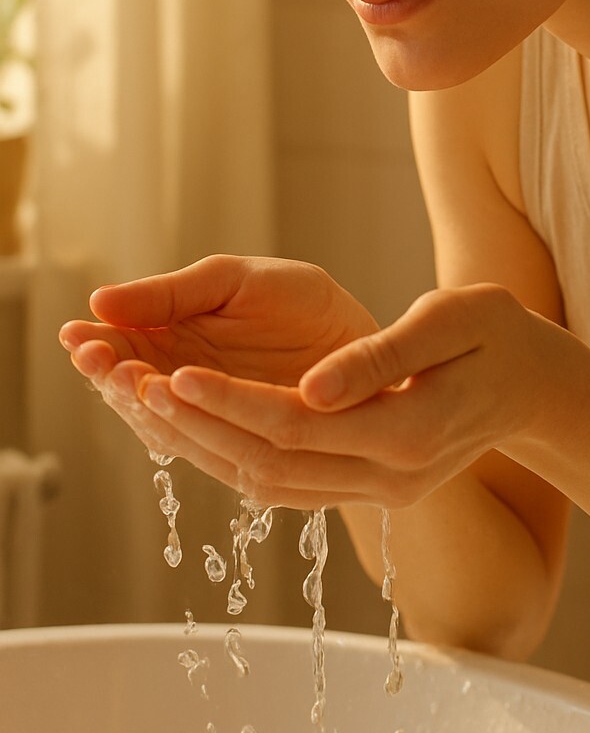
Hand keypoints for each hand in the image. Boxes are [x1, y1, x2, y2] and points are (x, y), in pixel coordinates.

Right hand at [59, 254, 378, 467]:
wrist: (369, 344)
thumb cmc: (302, 303)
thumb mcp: (233, 281)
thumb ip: (171, 294)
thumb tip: (98, 301)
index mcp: (174, 341)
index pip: (120, 349)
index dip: (97, 344)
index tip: (78, 334)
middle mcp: (184, 387)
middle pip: (131, 391)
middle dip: (110, 375)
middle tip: (98, 358)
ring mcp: (213, 421)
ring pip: (162, 422)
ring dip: (141, 404)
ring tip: (130, 378)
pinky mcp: (244, 451)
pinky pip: (206, 447)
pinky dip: (185, 428)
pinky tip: (167, 403)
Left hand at [62, 278, 574, 509]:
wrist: (536, 383)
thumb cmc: (497, 334)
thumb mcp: (451, 321)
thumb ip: (381, 356)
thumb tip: (311, 385)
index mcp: (409, 434)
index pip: (294, 428)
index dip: (228, 403)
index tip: (174, 370)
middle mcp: (390, 479)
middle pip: (269, 465)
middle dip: (197, 428)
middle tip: (136, 386)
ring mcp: (381, 492)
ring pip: (271, 484)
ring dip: (206, 447)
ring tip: (149, 404)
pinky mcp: (372, 488)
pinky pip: (289, 484)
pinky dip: (237, 458)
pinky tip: (201, 426)